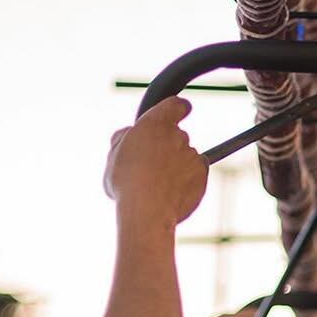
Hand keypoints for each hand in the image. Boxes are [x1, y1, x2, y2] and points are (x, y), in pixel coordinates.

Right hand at [103, 97, 208, 227]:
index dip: (177, 108)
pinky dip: (187, 181)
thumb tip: (128, 133)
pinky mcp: (202, 175)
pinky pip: (195, 174)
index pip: (175, 104)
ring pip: (186, 156)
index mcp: (155, 124)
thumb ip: (123, 138)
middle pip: (177, 135)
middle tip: (149, 166)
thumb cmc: (126, 183)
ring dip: (176, 166)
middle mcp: (178, 136)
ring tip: (157, 185)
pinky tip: (170, 193)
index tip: (179, 111)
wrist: (147, 212)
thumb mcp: (113, 156)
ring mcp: (192, 155)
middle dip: (167, 146)